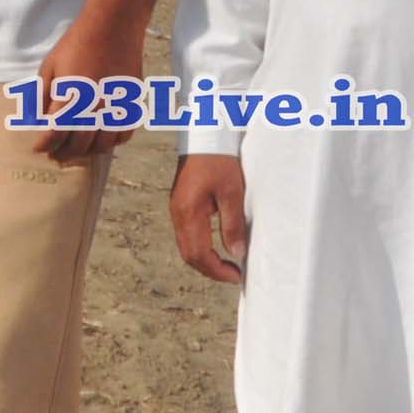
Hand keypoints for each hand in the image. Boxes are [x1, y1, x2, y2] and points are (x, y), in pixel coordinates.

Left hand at [29, 14, 145, 161]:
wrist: (113, 26)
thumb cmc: (77, 44)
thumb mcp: (50, 66)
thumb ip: (42, 96)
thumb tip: (37, 121)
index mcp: (72, 95)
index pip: (56, 133)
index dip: (45, 145)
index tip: (38, 148)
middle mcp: (96, 104)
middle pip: (79, 144)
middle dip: (63, 153)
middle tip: (54, 156)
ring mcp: (117, 105)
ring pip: (103, 144)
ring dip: (87, 152)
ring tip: (75, 150)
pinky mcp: (132, 102)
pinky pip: (124, 134)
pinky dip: (111, 143)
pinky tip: (99, 140)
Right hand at [170, 155, 252, 285]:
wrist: (205, 136)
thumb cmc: (218, 160)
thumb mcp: (232, 192)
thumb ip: (233, 224)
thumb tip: (236, 252)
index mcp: (188, 212)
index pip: (198, 254)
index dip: (217, 270)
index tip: (236, 275)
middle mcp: (177, 214)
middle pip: (189, 255)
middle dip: (210, 270)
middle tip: (233, 275)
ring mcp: (177, 210)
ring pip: (186, 247)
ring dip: (205, 260)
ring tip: (227, 265)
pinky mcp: (181, 205)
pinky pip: (187, 235)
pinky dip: (201, 248)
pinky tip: (216, 248)